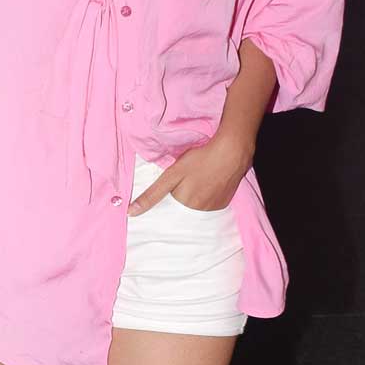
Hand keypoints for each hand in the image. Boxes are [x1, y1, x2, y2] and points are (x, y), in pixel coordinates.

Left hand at [128, 129, 254, 216]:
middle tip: (187, 178)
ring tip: (199, 179)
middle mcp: (198, 211)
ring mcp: (213, 208)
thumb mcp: (171, 174)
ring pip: (196, 206)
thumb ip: (152, 195)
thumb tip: (131, 212)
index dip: (166, 199)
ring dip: (195, 196)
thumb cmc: (200, 159)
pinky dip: (208, 196)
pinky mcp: (224, 203)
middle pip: (182, 206)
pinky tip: (210, 182)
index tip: (171, 190)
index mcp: (183, 204)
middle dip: (180, 195)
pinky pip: (210, 204)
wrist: (232, 152)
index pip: (167, 210)